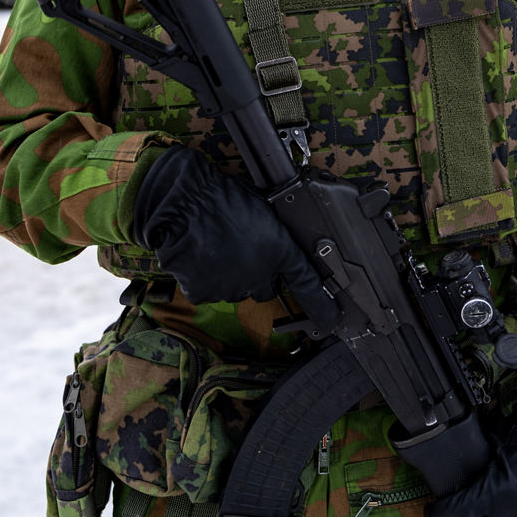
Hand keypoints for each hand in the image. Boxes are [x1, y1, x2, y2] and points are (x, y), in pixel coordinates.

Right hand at [132, 145, 338, 326]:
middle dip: (257, 272)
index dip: (322, 306)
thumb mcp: (265, 206)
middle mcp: (261, 274)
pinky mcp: (205, 292)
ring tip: (218, 244)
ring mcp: (232, 286)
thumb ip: (277, 232)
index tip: (332, 320)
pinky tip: (201, 253)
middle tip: (241, 246)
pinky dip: (205, 277)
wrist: (184, 202)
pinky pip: (209, 290)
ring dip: (231, 273)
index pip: (307, 283)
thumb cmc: (223, 196)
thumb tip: (281, 241)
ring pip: (236, 288)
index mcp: (280, 249)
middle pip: (265, 287)